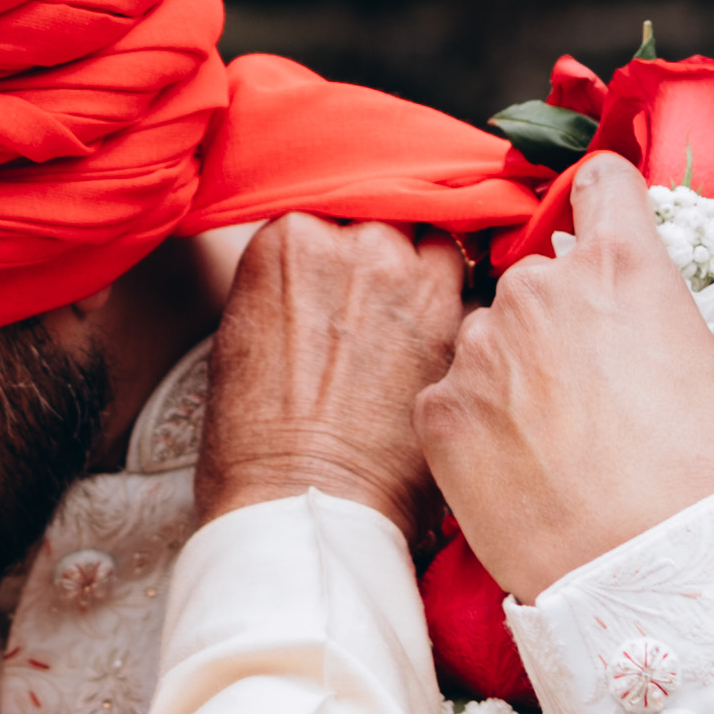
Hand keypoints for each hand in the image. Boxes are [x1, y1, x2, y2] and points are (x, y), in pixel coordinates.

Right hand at [198, 217, 470, 523]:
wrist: (304, 504)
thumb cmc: (257, 441)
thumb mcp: (242, 338)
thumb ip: (289, 286)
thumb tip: (314, 285)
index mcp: (291, 239)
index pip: (332, 209)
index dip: (341, 242)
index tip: (342, 271)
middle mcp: (356, 242)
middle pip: (388, 221)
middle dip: (385, 256)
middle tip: (374, 306)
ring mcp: (413, 280)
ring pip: (437, 249)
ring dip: (428, 279)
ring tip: (410, 329)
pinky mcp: (459, 325)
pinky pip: (471, 300)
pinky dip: (458, 320)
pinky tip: (435, 358)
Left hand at [416, 157, 713, 590]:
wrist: (636, 577)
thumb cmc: (701, 481)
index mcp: (620, 266)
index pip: (601, 182)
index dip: (609, 205)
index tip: (610, 235)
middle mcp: (540, 287)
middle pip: (542, 271)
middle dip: (563, 312)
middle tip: (593, 381)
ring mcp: (480, 347)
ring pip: (493, 334)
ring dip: (516, 368)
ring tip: (555, 438)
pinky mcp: (438, 408)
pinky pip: (454, 395)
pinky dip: (479, 422)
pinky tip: (517, 467)